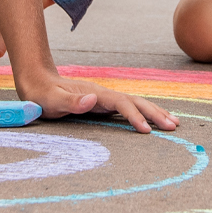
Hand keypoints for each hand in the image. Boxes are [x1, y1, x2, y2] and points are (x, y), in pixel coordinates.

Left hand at [19, 75, 179, 132]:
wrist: (37, 82)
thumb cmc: (41, 94)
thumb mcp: (51, 100)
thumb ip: (70, 101)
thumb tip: (93, 100)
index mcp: (94, 93)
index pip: (121, 104)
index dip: (134, 116)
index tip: (146, 130)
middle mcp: (103, 94)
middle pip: (135, 101)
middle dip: (155, 113)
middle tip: (174, 127)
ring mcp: (104, 99)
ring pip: (135, 104)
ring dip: (154, 112)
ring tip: (174, 123)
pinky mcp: (103, 105)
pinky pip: (128, 109)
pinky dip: (144, 115)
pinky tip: (154, 121)